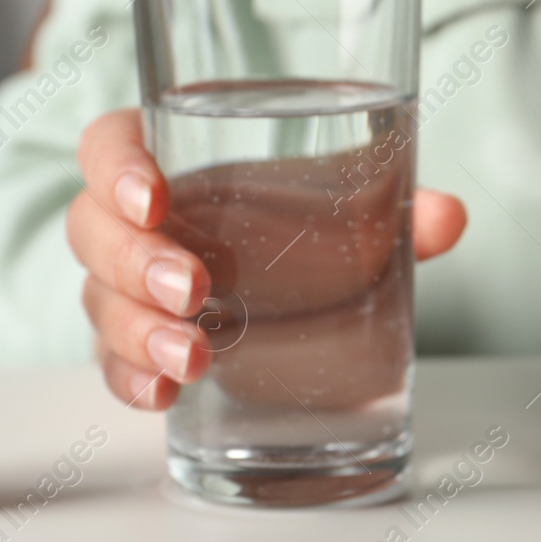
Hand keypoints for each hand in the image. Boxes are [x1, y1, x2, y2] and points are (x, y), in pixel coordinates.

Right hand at [68, 108, 467, 411]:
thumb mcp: (348, 206)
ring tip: (194, 358)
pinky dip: (130, 381)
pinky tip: (164, 397)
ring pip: (97, 301)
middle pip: (92, 228)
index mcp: (171, 157)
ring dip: (136, 331)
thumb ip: (396, 207)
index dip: (117, 167)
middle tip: (195, 291)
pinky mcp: (136, 344)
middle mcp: (136, 221)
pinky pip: (110, 363)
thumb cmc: (303, 221)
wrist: (301, 284)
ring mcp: (127, 286)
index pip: (109, 144)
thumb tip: (447, 218)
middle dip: (135, 263)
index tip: (155, 199)